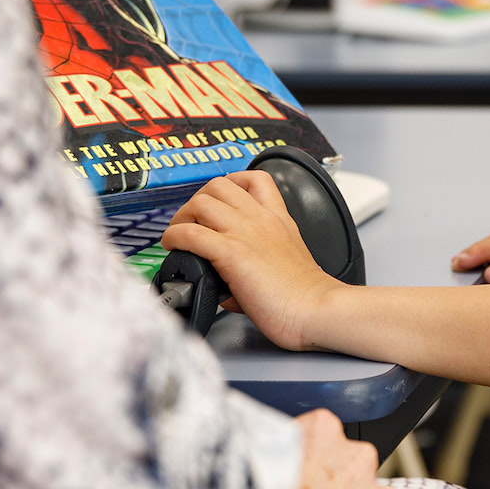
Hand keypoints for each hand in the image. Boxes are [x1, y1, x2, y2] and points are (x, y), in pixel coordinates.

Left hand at [162, 171, 338, 350]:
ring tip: (179, 236)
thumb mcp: (286, 261)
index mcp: (278, 219)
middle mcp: (261, 220)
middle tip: (191, 221)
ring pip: (201, 202)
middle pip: (218, 185)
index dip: (229, 184)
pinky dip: (174, 237)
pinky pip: (190, 233)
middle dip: (196, 200)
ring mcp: (246, 233)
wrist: (315, 308)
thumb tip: (225, 280)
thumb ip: (256, 259)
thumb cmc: (304, 295)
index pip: (255, 179)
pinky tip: (174, 249)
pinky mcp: (232, 253)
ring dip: (182, 217)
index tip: (217, 201)